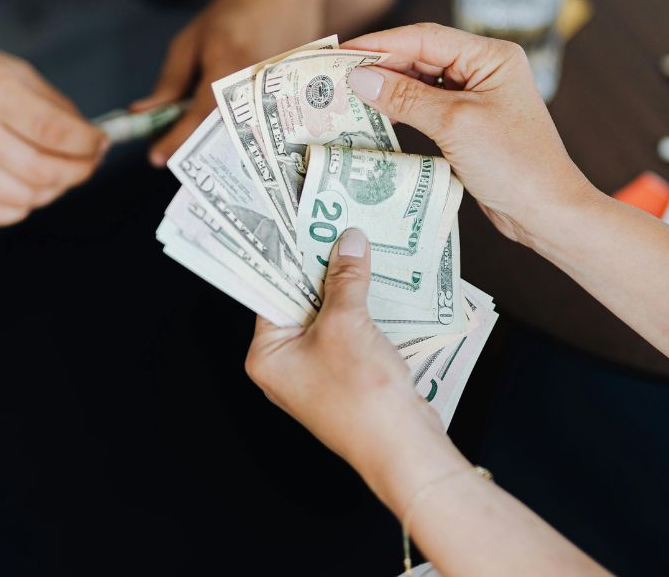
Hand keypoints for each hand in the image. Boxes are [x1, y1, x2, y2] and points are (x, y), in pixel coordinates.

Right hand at [0, 31, 106, 226]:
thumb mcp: (8, 67)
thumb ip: (52, 105)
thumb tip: (90, 139)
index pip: (55, 132)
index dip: (88, 145)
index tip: (101, 144)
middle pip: (41, 171)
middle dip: (78, 172)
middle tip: (87, 165)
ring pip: (20, 197)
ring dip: (51, 192)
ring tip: (57, 176)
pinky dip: (17, 208)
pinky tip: (25, 191)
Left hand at [131, 0, 323, 165]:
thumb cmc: (233, 13)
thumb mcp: (191, 41)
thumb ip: (171, 80)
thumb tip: (145, 114)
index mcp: (228, 63)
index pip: (200, 114)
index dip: (177, 139)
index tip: (155, 158)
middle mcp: (258, 82)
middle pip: (224, 133)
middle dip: (197, 148)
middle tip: (177, 153)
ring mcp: (280, 91)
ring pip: (245, 135)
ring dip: (219, 144)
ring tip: (201, 143)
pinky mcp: (293, 97)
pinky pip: (263, 127)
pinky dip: (240, 133)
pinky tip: (227, 132)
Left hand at [245, 228, 451, 487]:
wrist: (401, 445)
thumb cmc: (361, 391)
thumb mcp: (347, 323)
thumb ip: (345, 279)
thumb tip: (348, 241)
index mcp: (267, 355)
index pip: (270, 292)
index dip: (288, 257)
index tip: (303, 223)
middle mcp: (285, 366)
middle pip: (299, 302)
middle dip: (321, 269)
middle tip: (337, 226)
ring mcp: (315, 373)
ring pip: (326, 316)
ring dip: (345, 288)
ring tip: (360, 246)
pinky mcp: (345, 376)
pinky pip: (346, 333)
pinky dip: (360, 310)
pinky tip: (377, 284)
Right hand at [343, 23, 596, 245]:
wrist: (546, 211)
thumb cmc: (514, 164)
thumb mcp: (455, 125)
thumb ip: (406, 97)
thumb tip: (360, 77)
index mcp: (491, 56)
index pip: (425, 38)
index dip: (380, 43)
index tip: (342, 52)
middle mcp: (485, 69)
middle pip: (422, 56)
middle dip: (380, 65)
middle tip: (336, 75)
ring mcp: (478, 96)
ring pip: (422, 81)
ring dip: (389, 87)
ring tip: (349, 94)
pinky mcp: (470, 123)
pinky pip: (428, 106)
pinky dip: (403, 108)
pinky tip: (378, 114)